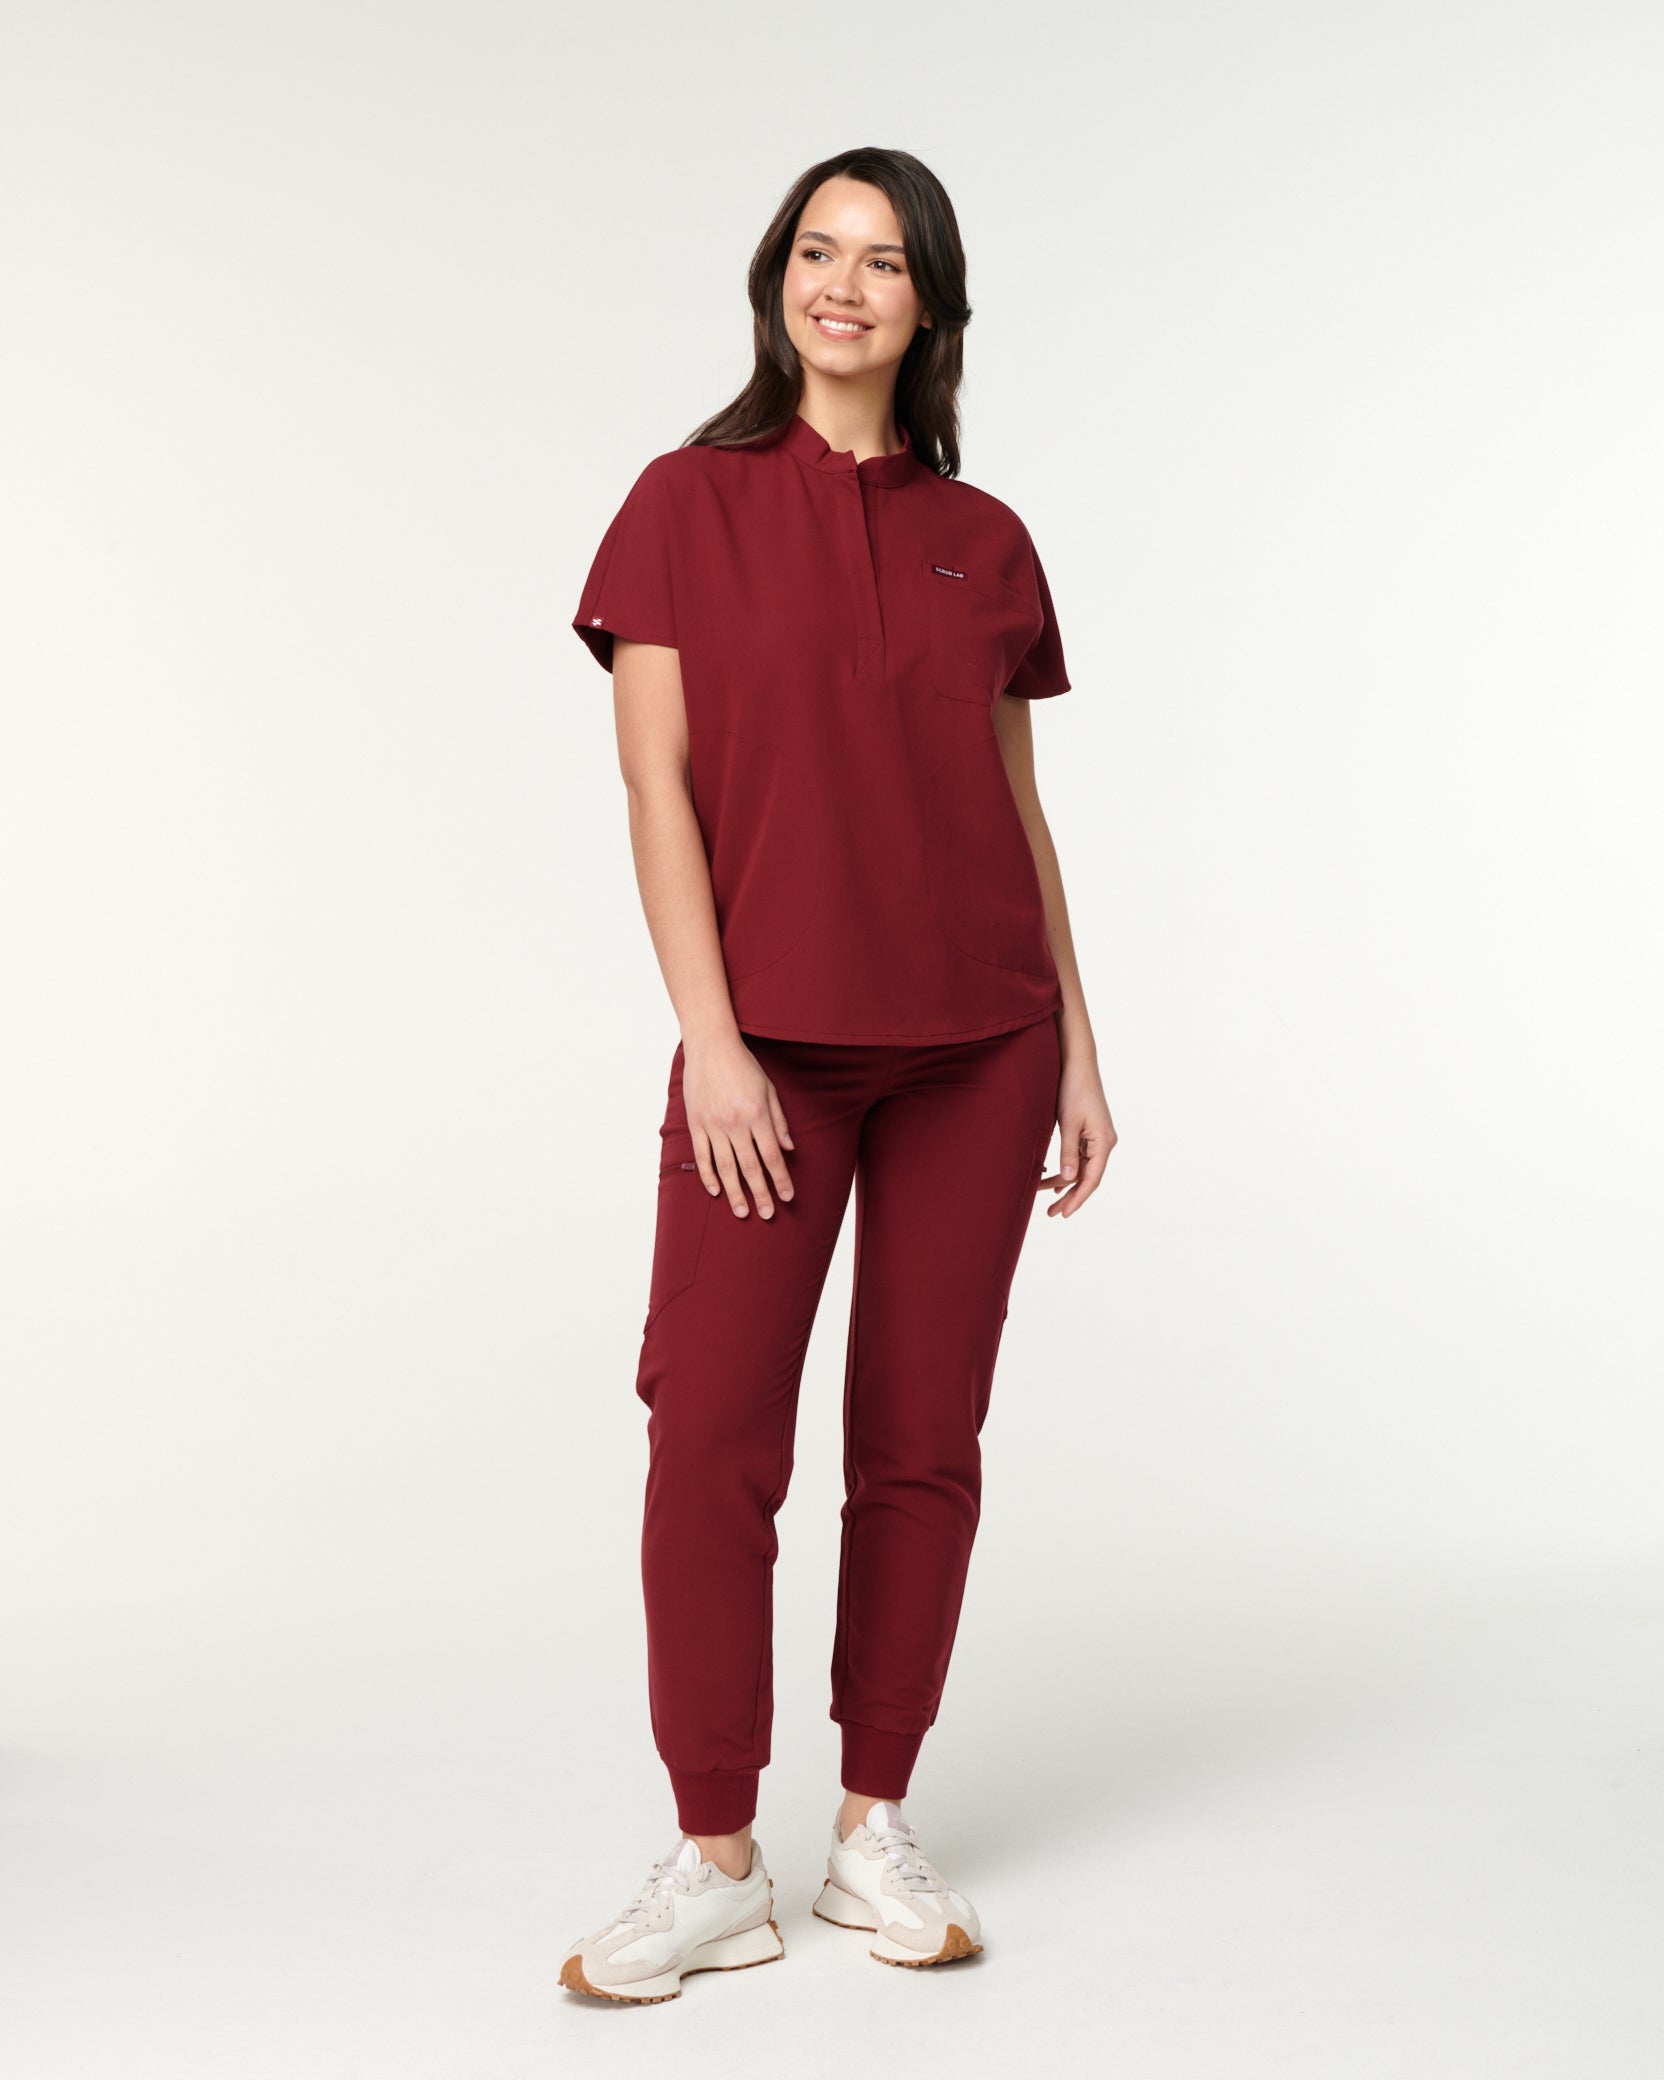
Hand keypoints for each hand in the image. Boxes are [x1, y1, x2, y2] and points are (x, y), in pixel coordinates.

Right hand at [682, 1034, 795, 1219]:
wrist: (711, 1047)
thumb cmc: (744, 1066)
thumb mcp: (769, 1090)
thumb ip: (779, 1121)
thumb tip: (789, 1149)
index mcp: (756, 1115)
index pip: (771, 1156)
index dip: (781, 1179)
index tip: (787, 1197)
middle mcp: (734, 1123)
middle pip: (750, 1167)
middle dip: (760, 1193)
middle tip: (767, 1214)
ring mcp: (712, 1125)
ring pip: (725, 1167)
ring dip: (734, 1192)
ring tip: (742, 1211)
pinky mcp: (695, 1124)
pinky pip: (702, 1156)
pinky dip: (708, 1175)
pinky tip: (716, 1191)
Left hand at [1042, 1054, 1115, 1216]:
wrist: (1077, 1064)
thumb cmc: (1074, 1090)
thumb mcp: (1068, 1124)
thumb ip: (1068, 1153)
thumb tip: (1069, 1179)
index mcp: (1104, 1142)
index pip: (1092, 1179)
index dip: (1078, 1198)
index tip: (1064, 1213)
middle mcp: (1105, 1142)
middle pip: (1088, 1177)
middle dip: (1069, 1195)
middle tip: (1052, 1214)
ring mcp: (1098, 1138)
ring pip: (1082, 1168)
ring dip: (1064, 1182)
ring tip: (1044, 1197)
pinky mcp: (1089, 1132)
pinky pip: (1079, 1157)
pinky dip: (1066, 1168)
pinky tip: (1053, 1178)